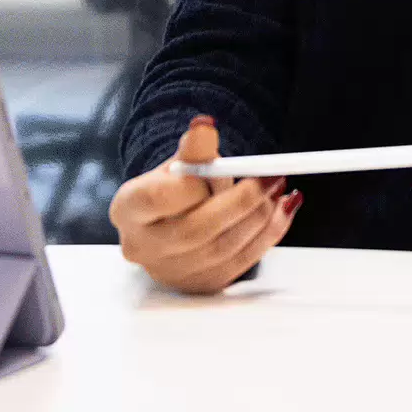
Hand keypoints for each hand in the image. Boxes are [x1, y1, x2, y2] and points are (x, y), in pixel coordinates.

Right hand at [110, 114, 300, 294]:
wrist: (172, 220)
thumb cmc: (173, 187)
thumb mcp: (178, 162)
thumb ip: (194, 148)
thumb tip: (205, 126)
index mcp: (128, 209)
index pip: (159, 198)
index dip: (195, 183)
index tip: (223, 166)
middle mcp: (143, 247)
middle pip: (195, 230)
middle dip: (241, 202)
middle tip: (271, 177)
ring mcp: (171, 272)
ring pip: (222, 249)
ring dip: (260, 218)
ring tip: (278, 189)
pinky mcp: (201, 284)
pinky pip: (241, 264)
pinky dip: (268, 235)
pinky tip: (282, 210)